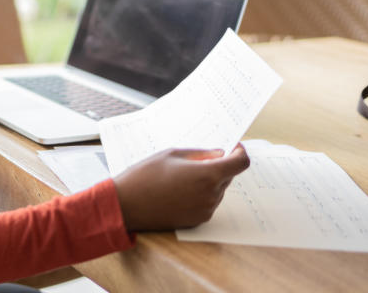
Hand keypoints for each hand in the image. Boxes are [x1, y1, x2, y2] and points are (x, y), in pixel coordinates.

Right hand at [112, 144, 249, 230]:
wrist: (127, 204)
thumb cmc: (145, 175)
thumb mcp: (172, 154)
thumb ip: (201, 154)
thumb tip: (220, 154)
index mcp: (207, 175)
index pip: (241, 163)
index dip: (239, 153)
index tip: (232, 148)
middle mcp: (211, 195)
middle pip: (228, 176)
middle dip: (218, 166)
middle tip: (196, 160)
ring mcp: (205, 210)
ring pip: (218, 190)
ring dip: (209, 180)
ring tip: (182, 176)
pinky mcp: (198, 220)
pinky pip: (208, 202)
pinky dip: (201, 193)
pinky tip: (179, 189)